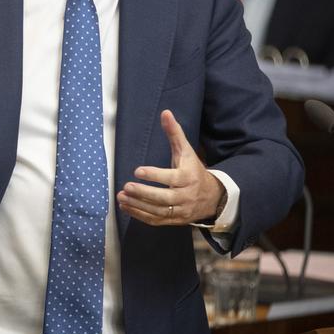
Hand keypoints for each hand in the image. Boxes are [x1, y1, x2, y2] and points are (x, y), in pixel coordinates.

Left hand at [118, 109, 223, 224]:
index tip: (137, 170)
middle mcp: (185, 195)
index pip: (171, 178)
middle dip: (143, 193)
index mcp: (188, 177)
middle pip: (164, 198)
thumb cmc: (193, 169)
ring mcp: (180, 210)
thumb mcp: (186, 151)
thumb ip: (174, 133)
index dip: (154, 175)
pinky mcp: (174, 220)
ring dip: (138, 205)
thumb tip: (165, 112)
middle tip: (126, 186)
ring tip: (121, 197)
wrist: (212, 196)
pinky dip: (140, 215)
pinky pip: (156, 220)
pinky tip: (126, 207)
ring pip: (158, 211)